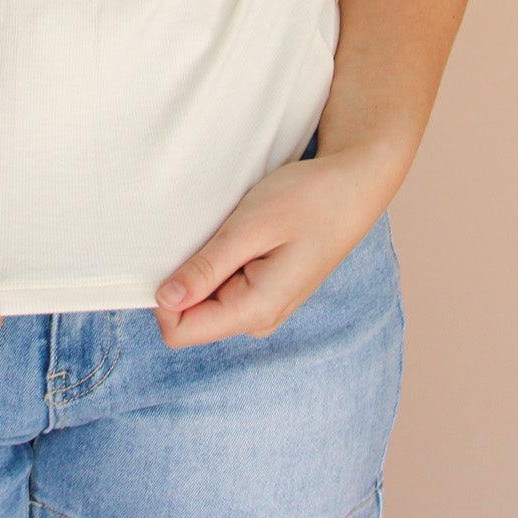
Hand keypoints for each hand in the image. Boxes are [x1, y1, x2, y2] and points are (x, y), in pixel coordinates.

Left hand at [152, 140, 399, 346]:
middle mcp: (258, 318)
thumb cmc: (307, 200)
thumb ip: (208, 268)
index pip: (180, 331)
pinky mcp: (266, 289)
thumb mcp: (250, 227)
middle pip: (191, 316)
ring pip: (206, 298)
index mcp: (255, 311)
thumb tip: (164, 299)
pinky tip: (240, 231)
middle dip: (187, 275)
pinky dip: (220, 258)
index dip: (164, 295)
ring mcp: (263, 305)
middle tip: (213, 232)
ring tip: (232, 228)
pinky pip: (224, 285)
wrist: (353, 186)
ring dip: (205, 263)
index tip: (175, 251)